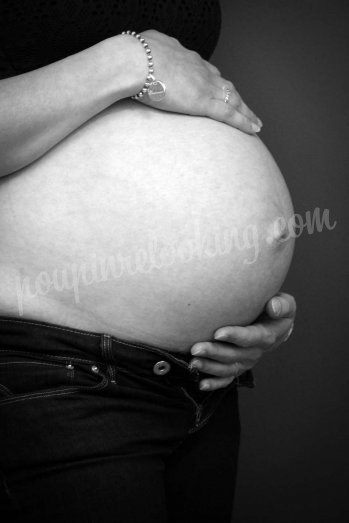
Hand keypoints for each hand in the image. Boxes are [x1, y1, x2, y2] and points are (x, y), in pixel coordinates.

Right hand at [137, 30, 261, 133]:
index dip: (216, 82)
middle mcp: (200, 70)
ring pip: (233, 100)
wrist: (134, 61)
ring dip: (246, 112)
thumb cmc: (132, 56)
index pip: (207, 71)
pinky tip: (254, 129)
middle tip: (245, 108)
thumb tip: (148, 58)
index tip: (221, 90)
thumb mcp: (144, 49)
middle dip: (236, 98)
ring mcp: (204, 85)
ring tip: (255, 123)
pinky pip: (229, 114)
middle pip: (225, 85)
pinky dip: (244, 122)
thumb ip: (151, 54)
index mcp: (185, 57)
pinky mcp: (203, 102)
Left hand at [189, 292, 295, 390]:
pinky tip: (201, 384)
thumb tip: (273, 307)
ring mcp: (245, 362)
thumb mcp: (285, 304)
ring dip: (210, 367)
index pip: (251, 337)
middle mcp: (255, 352)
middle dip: (214, 352)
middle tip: (195, 349)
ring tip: (193, 362)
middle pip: (234, 355)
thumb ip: (281, 305)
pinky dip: (215, 383)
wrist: (274, 325)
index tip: (217, 333)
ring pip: (228, 368)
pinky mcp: (238, 366)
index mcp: (267, 336)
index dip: (235, 336)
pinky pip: (227, 378)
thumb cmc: (276, 310)